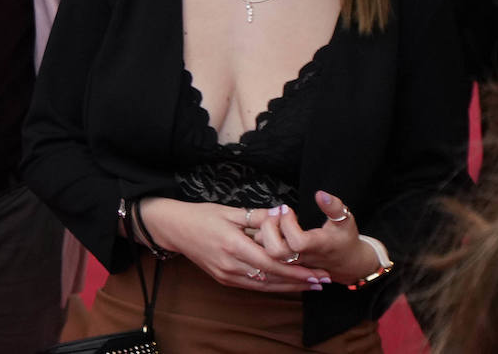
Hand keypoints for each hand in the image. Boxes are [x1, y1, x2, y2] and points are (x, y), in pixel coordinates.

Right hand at [137, 197, 327, 292]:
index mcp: (233, 245)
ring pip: (264, 286)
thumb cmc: (201, 216)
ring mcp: (226, 275)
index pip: (272, 263)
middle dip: (299, 281)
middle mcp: (231, 265)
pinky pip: (253, 285)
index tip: (316, 271)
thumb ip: (257, 216)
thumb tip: (283, 212)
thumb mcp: (228, 211)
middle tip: (323, 281)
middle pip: (272, 278)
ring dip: (288, 287)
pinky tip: (286, 284)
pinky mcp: (223, 279)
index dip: (296, 270)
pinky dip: (272, 286)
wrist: (174, 229)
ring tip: (310, 285)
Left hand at [253, 191, 381, 285]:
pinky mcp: (285, 264)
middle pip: (276, 251)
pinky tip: (271, 227)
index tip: (288, 209)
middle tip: (275, 213)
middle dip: (269, 228)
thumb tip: (320, 194)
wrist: (347, 264)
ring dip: (263, 232)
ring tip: (273, 219)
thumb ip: (334, 207)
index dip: (288, 224)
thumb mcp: (345, 220)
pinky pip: (266, 255)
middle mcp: (303, 259)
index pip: (297, 242)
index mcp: (318, 247)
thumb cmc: (345, 239)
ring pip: (267, 254)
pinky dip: (262, 239)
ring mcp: (292, 264)